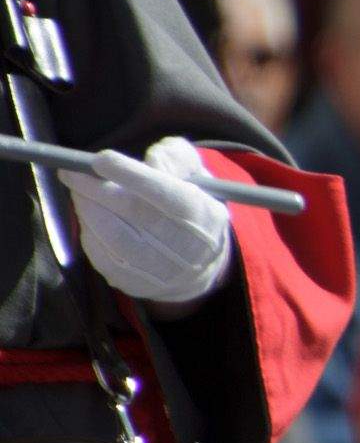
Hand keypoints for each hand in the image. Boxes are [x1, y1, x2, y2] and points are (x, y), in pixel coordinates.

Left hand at [58, 137, 231, 307]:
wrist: (198, 265)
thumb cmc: (191, 210)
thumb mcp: (198, 177)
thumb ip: (177, 158)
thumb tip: (152, 157)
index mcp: (203, 215)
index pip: (167, 194)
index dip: (132, 176)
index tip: (100, 158)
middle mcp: (187, 247)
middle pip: (135, 215)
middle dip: (96, 190)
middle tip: (71, 172)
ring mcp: (161, 271)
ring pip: (114, 237)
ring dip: (87, 210)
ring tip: (78, 192)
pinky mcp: (136, 285)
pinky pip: (103, 257)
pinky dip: (90, 232)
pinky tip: (89, 217)